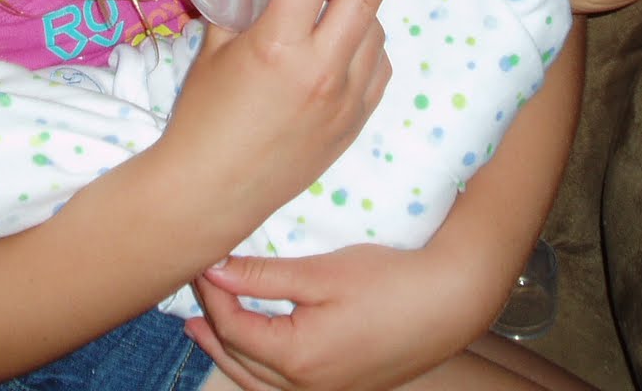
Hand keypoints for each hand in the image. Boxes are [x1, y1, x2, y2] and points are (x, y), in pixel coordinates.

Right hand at [158, 0, 402, 236]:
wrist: (213, 191)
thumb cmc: (202, 118)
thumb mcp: (215, 51)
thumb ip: (241, 7)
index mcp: (278, 46)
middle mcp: (321, 69)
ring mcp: (345, 98)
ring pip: (375, 28)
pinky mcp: (355, 121)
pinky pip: (376, 65)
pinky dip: (367, 41)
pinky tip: (347, 37)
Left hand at [185, 245, 475, 390]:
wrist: (450, 303)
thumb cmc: (390, 282)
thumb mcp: (321, 273)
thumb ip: (262, 276)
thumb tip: (213, 270)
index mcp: (299, 359)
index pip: (234, 327)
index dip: (211, 294)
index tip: (201, 262)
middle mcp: (309, 388)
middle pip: (240, 360)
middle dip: (211, 325)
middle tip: (191, 294)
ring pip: (259, 383)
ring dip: (229, 353)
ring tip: (204, 328)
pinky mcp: (344, 388)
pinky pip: (284, 388)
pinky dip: (258, 369)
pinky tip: (255, 350)